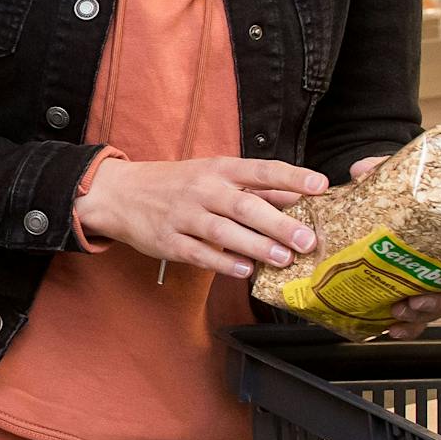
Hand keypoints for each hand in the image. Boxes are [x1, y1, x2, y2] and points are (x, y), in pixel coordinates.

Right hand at [75, 155, 327, 279]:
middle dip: (279, 224)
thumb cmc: (176, 183)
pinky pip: (199, 253)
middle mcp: (203, 189)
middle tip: (308, 241)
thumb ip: (256, 187)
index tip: (320, 186)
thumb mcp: (214, 175)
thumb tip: (299, 194)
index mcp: (219, 169)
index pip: (261, 170)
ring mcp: (183, 216)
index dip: (292, 177)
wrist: (120, 193)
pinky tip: (245, 271)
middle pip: (245, 206)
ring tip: (284, 259)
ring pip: (224, 231)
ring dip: (256, 246)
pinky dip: (223, 262)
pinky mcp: (168, 241)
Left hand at [347, 155, 440, 339]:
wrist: (396, 197)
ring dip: (423, 315)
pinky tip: (395, 329)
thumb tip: (362, 171)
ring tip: (400, 313)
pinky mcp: (420, 293)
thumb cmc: (412, 188)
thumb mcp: (399, 176)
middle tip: (417, 300)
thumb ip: (381, 169)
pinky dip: (409, 327)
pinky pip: (421, 318)